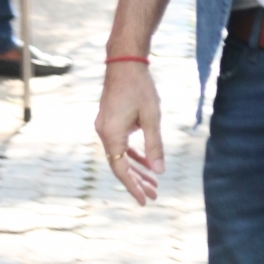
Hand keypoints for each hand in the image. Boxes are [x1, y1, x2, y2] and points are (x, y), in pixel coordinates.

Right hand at [95, 61, 165, 206]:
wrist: (124, 63)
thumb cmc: (140, 88)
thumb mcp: (152, 118)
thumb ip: (154, 146)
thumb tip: (159, 171)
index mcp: (111, 135)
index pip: (121, 169)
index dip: (133, 186)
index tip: (144, 200)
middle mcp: (103, 133)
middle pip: (120, 165)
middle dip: (137, 181)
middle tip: (153, 195)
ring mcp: (105, 127)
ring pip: (120, 155)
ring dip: (136, 169)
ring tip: (153, 183)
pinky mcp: (110, 121)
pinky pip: (120, 144)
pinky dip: (132, 154)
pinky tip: (145, 163)